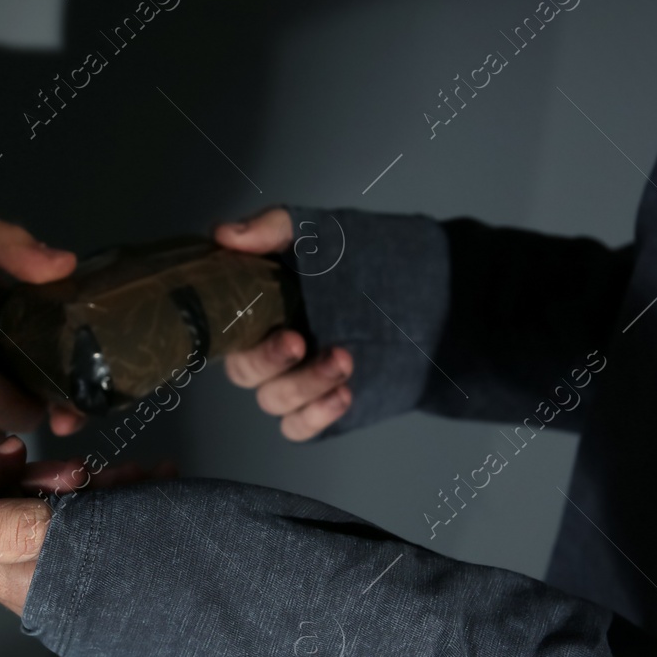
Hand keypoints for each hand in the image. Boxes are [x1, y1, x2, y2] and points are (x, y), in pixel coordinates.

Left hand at [0, 437, 170, 614]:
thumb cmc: (157, 570)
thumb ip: (12, 530)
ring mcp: (80, 572)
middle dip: (43, 480)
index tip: (7, 458)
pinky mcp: (116, 563)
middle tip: (79, 471)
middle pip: (9, 516)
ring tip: (136, 477)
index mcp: (19, 581)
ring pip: (63, 511)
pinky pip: (104, 520)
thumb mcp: (80, 538)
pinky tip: (155, 481)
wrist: (235, 603)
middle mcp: (41, 580)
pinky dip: (124, 494)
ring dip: (93, 483)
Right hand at [213, 207, 353, 440]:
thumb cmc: (366, 258)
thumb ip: (273, 228)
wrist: (432, 294)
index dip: (242, 336)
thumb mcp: (321, 232)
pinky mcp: (321, 406)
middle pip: (247, 373)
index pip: (228, 333)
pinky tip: (343, 396)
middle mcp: (269, 349)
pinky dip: (314, 417)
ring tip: (343, 360)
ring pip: (274, 401)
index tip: (278, 326)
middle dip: (272, 362)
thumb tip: (225, 233)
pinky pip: (298, 428)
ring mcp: (295, 380)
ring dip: (304, 386)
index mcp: (258, 310)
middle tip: (302, 342)